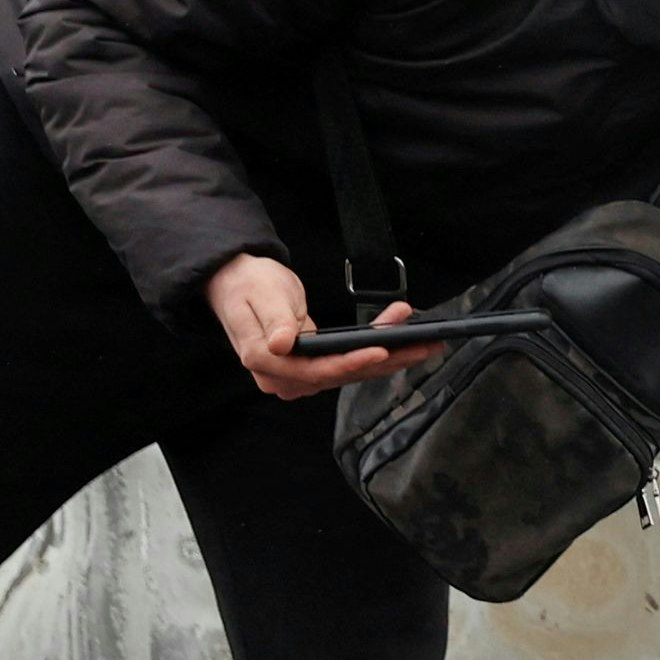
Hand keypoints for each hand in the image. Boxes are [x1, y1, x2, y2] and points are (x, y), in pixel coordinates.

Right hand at [208, 251, 442, 400]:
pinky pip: (347, 364)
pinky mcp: (311, 368)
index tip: (381, 350)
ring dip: (388, 358)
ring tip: (422, 343)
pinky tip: (399, 341)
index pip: (317, 370)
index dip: (351, 362)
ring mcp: (297, 376)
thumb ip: (274, 320)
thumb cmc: (248, 285)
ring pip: (349, 372)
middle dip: (384, 360)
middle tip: (421, 345)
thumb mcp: (262, 295)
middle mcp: (282, 377)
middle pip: (340, 374)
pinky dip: (375, 353)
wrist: (237, 283)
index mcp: (265, 360)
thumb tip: (282, 344)